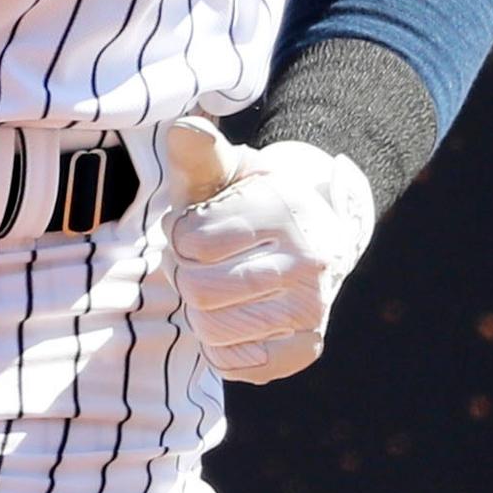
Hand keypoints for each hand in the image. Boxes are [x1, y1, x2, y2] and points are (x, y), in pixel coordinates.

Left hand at [160, 118, 376, 383]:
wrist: (314, 238)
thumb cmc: (251, 204)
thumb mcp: (228, 172)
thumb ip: (199, 154)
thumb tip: (183, 128)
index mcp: (285, 209)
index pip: (189, 240)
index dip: (178, 235)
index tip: (196, 227)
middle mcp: (310, 261)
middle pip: (198, 288)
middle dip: (185, 274)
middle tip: (200, 261)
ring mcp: (313, 309)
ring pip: (211, 329)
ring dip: (198, 311)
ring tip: (216, 287)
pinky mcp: (307, 348)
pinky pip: (231, 364)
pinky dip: (216, 345)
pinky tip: (232, 317)